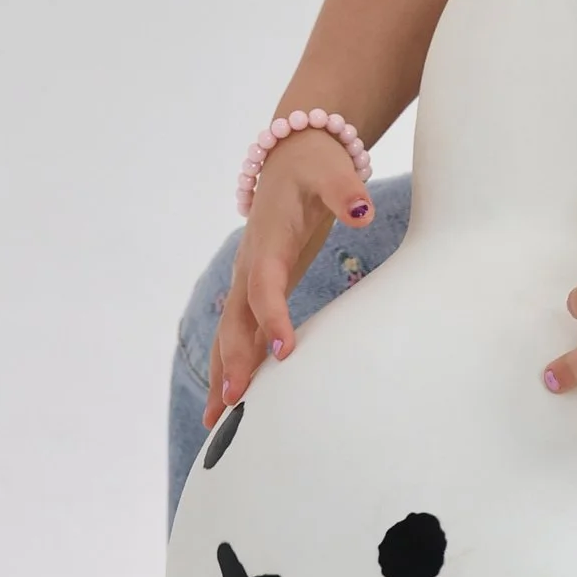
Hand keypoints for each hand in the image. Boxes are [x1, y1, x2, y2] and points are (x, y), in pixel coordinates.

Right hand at [209, 133, 374, 413]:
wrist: (292, 155)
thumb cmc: (316, 166)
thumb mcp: (333, 171)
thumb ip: (346, 191)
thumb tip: (361, 212)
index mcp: (268, 240)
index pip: (265, 285)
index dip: (271, 317)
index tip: (284, 351)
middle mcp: (251, 264)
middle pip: (235, 317)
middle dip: (234, 359)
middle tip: (235, 402)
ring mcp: (249, 277)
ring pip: (229, 331)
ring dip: (223, 372)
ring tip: (216, 422)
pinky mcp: (256, 287)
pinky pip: (239, 331)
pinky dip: (232, 364)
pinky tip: (230, 401)